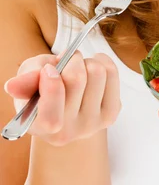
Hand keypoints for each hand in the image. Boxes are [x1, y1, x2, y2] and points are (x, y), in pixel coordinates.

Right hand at [3, 50, 121, 145]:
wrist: (64, 105)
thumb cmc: (43, 88)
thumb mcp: (28, 80)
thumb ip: (24, 81)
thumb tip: (12, 86)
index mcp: (41, 127)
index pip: (52, 115)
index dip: (51, 83)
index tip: (49, 69)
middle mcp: (68, 132)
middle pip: (77, 79)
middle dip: (71, 59)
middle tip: (65, 61)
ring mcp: (92, 125)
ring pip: (98, 73)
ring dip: (87, 61)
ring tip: (78, 67)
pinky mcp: (110, 114)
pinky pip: (113, 74)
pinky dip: (103, 61)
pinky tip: (92, 67)